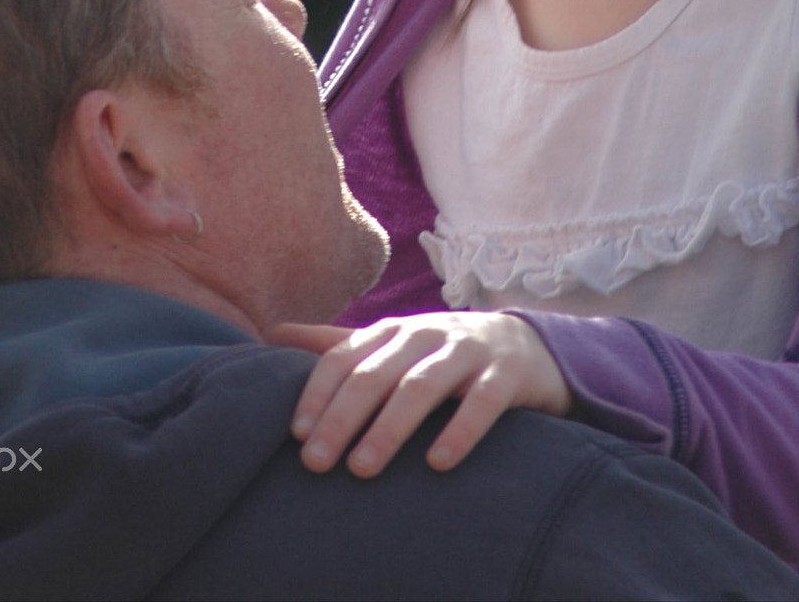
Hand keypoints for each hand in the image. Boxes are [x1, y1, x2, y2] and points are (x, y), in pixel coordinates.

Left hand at [266, 312, 570, 477]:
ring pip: (423, 385)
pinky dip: (460, 429)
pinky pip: (482, 402)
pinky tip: (438, 462)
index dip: (318, 392)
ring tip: (363, 467)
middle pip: (376, 373)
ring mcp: (468, 350)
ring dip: (390, 426)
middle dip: (342, 417)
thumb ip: (336, 344)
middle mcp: (426, 334)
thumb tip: (271, 334)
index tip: (296, 434)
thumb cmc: (442, 353)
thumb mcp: (392, 344)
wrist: (527, 344)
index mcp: (393, 331)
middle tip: (316, 461)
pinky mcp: (506, 373)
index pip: (345, 356)